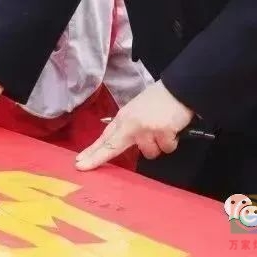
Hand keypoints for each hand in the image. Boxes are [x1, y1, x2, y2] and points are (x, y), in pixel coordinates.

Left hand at [76, 80, 192, 170]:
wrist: (177, 89)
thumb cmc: (158, 100)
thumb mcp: (136, 110)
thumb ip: (128, 126)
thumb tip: (119, 141)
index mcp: (123, 118)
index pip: (106, 138)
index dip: (93, 151)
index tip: (80, 162)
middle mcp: (131, 124)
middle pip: (111, 147)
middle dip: (96, 158)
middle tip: (81, 166)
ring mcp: (145, 129)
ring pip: (150, 153)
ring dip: (158, 145)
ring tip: (163, 129)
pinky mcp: (161, 132)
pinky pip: (167, 148)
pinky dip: (171, 142)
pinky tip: (172, 129)